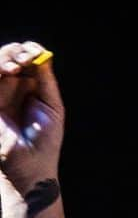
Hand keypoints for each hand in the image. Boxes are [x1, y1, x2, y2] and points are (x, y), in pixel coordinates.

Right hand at [0, 42, 64, 195]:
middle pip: (9, 56)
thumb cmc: (45, 141)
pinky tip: (9, 71)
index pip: (26, 59)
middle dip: (17, 52)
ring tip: (18, 65)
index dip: (30, 51)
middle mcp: (12, 88)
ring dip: (6, 56)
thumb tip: (41, 55)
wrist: (30, 167)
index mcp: (30, 88)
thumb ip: (45, 80)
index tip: (36, 52)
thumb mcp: (51, 106)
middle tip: (27, 59)